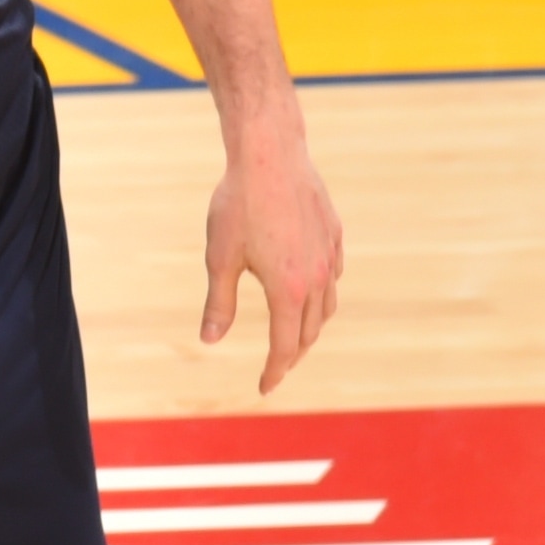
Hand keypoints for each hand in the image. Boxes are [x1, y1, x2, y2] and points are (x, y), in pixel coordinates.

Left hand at [204, 117, 342, 394]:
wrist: (271, 157)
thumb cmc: (238, 206)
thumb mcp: (219, 258)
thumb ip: (219, 303)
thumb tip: (210, 340)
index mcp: (289, 289)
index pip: (286, 346)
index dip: (275, 371)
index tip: (264, 387)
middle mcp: (317, 278)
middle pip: (310, 331)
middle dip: (293, 355)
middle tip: (276, 369)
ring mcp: (330, 256)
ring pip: (327, 306)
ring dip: (311, 327)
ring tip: (294, 337)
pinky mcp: (334, 235)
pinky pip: (333, 277)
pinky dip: (322, 295)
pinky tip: (308, 292)